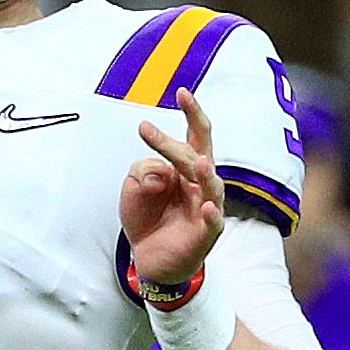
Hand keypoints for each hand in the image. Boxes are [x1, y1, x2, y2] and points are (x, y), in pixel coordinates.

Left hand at [120, 86, 228, 292]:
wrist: (150, 258)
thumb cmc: (148, 217)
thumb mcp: (135, 187)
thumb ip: (143, 172)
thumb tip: (162, 173)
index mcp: (187, 166)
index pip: (195, 134)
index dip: (191, 112)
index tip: (180, 91)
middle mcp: (201, 182)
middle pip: (198, 153)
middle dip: (176, 141)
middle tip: (146, 130)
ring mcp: (207, 207)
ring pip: (212, 185)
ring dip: (205, 173)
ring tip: (197, 163)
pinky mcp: (206, 234)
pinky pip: (213, 222)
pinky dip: (212, 214)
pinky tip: (206, 207)